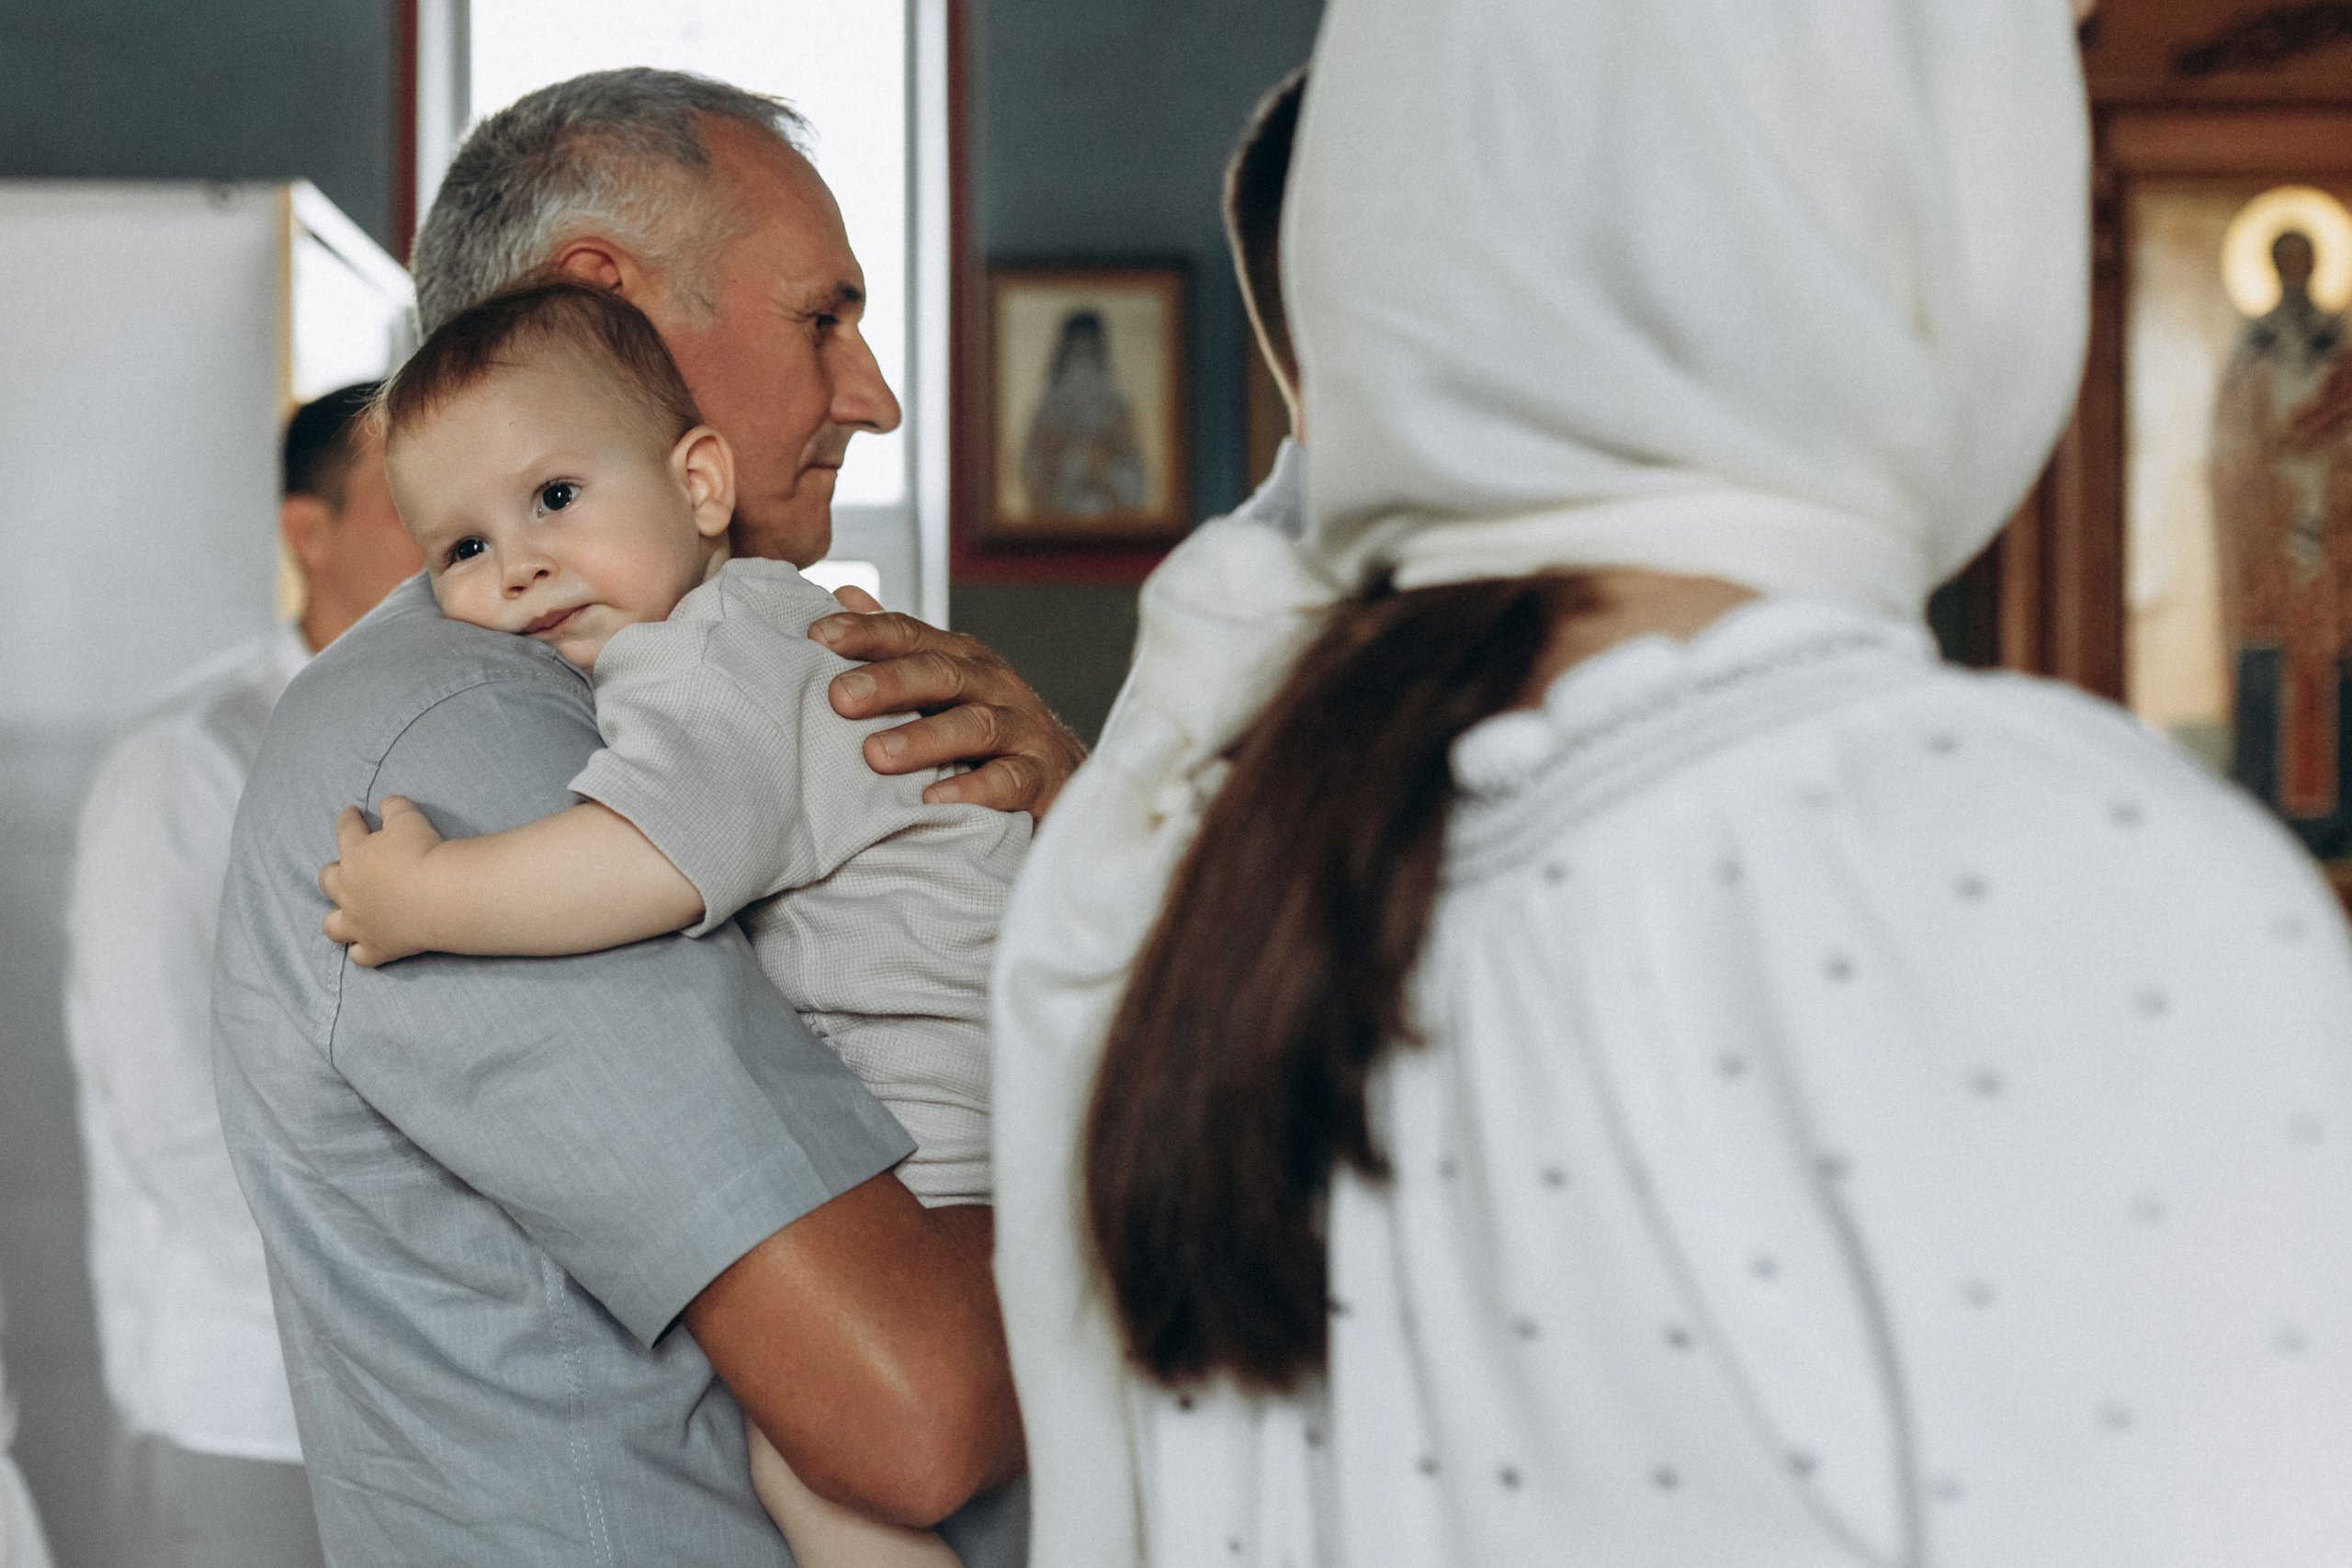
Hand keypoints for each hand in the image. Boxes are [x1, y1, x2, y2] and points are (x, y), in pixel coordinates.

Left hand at [319, 796, 444, 966]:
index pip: (345, 829)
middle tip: (349, 867)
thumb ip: (394, 808)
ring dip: (336, 918)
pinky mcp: (377, 947)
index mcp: (355, 855)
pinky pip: (359, 956)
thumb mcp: (408, 818)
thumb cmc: (422, 853)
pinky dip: (359, 951)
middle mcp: (349, 890)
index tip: (352, 813)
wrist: (438, 896)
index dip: (348, 819)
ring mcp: (360, 923)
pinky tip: (363, 947)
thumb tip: (386, 803)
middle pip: (328, 879)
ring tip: (346, 913)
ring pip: (333, 925)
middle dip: (334, 871)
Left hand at [809, 585, 1087, 816]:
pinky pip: (1009, 781)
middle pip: (942, 673)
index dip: (866, 632)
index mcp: (963, 659)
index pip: (911, 635)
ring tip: (876, 755)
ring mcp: (1022, 730)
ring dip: (924, 738)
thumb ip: (898, 643)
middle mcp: (994, 686)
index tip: (816, 636)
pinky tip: (933, 802)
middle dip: (890, 682)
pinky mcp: (1041, 778)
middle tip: (840, 696)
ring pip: (975, 725)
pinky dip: (973, 790)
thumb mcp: (944, 681)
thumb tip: (846, 594)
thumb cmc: (988, 727)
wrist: (1062, 776)